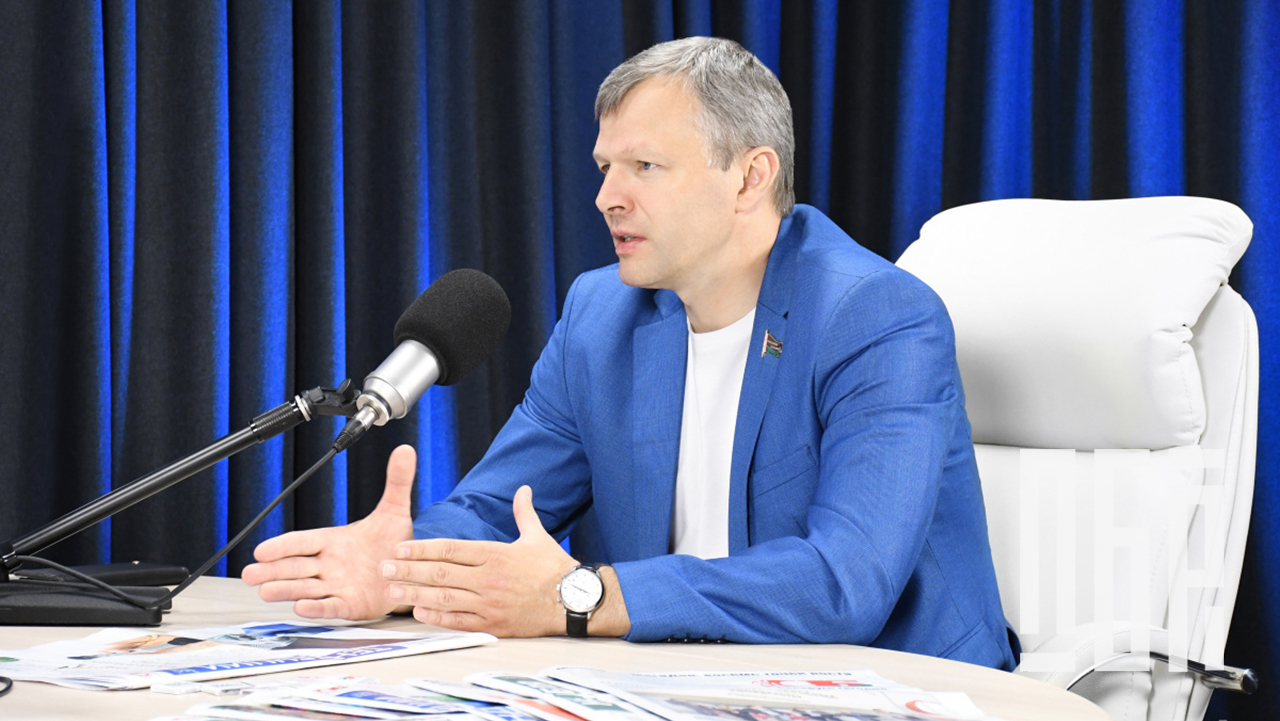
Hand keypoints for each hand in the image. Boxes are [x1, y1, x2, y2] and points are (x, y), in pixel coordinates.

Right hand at [240, 445, 417, 619]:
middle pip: (296, 567)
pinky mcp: (349, 605)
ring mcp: (337, 586)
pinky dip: (317, 608)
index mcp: (333, 541)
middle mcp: (330, 565)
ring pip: (306, 588)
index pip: (302, 542)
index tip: (262, 550)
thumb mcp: (395, 511)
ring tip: (265, 592)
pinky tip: (301, 608)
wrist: (410, 571)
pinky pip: (330, 607)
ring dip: (286, 590)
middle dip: (273, 570)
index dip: (283, 546)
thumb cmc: (394, 543)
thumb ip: (396, 482)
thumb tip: (405, 450)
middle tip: (250, 573)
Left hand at [380, 485, 579, 635]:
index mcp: (495, 554)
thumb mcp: (538, 536)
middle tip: (383, 567)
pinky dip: (438, 617)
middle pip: (440, 572)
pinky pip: (460, 621)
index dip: (422, 547)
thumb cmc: (555, 568)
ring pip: (444, 597)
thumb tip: (523, 489)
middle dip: (408, 569)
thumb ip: (524, 512)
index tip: (400, 547)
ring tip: (392, 589)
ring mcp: (489, 603)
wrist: (574, 601)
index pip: (450, 548)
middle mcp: (488, 578)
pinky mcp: (494, 625)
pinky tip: (418, 612)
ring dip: (415, 593)